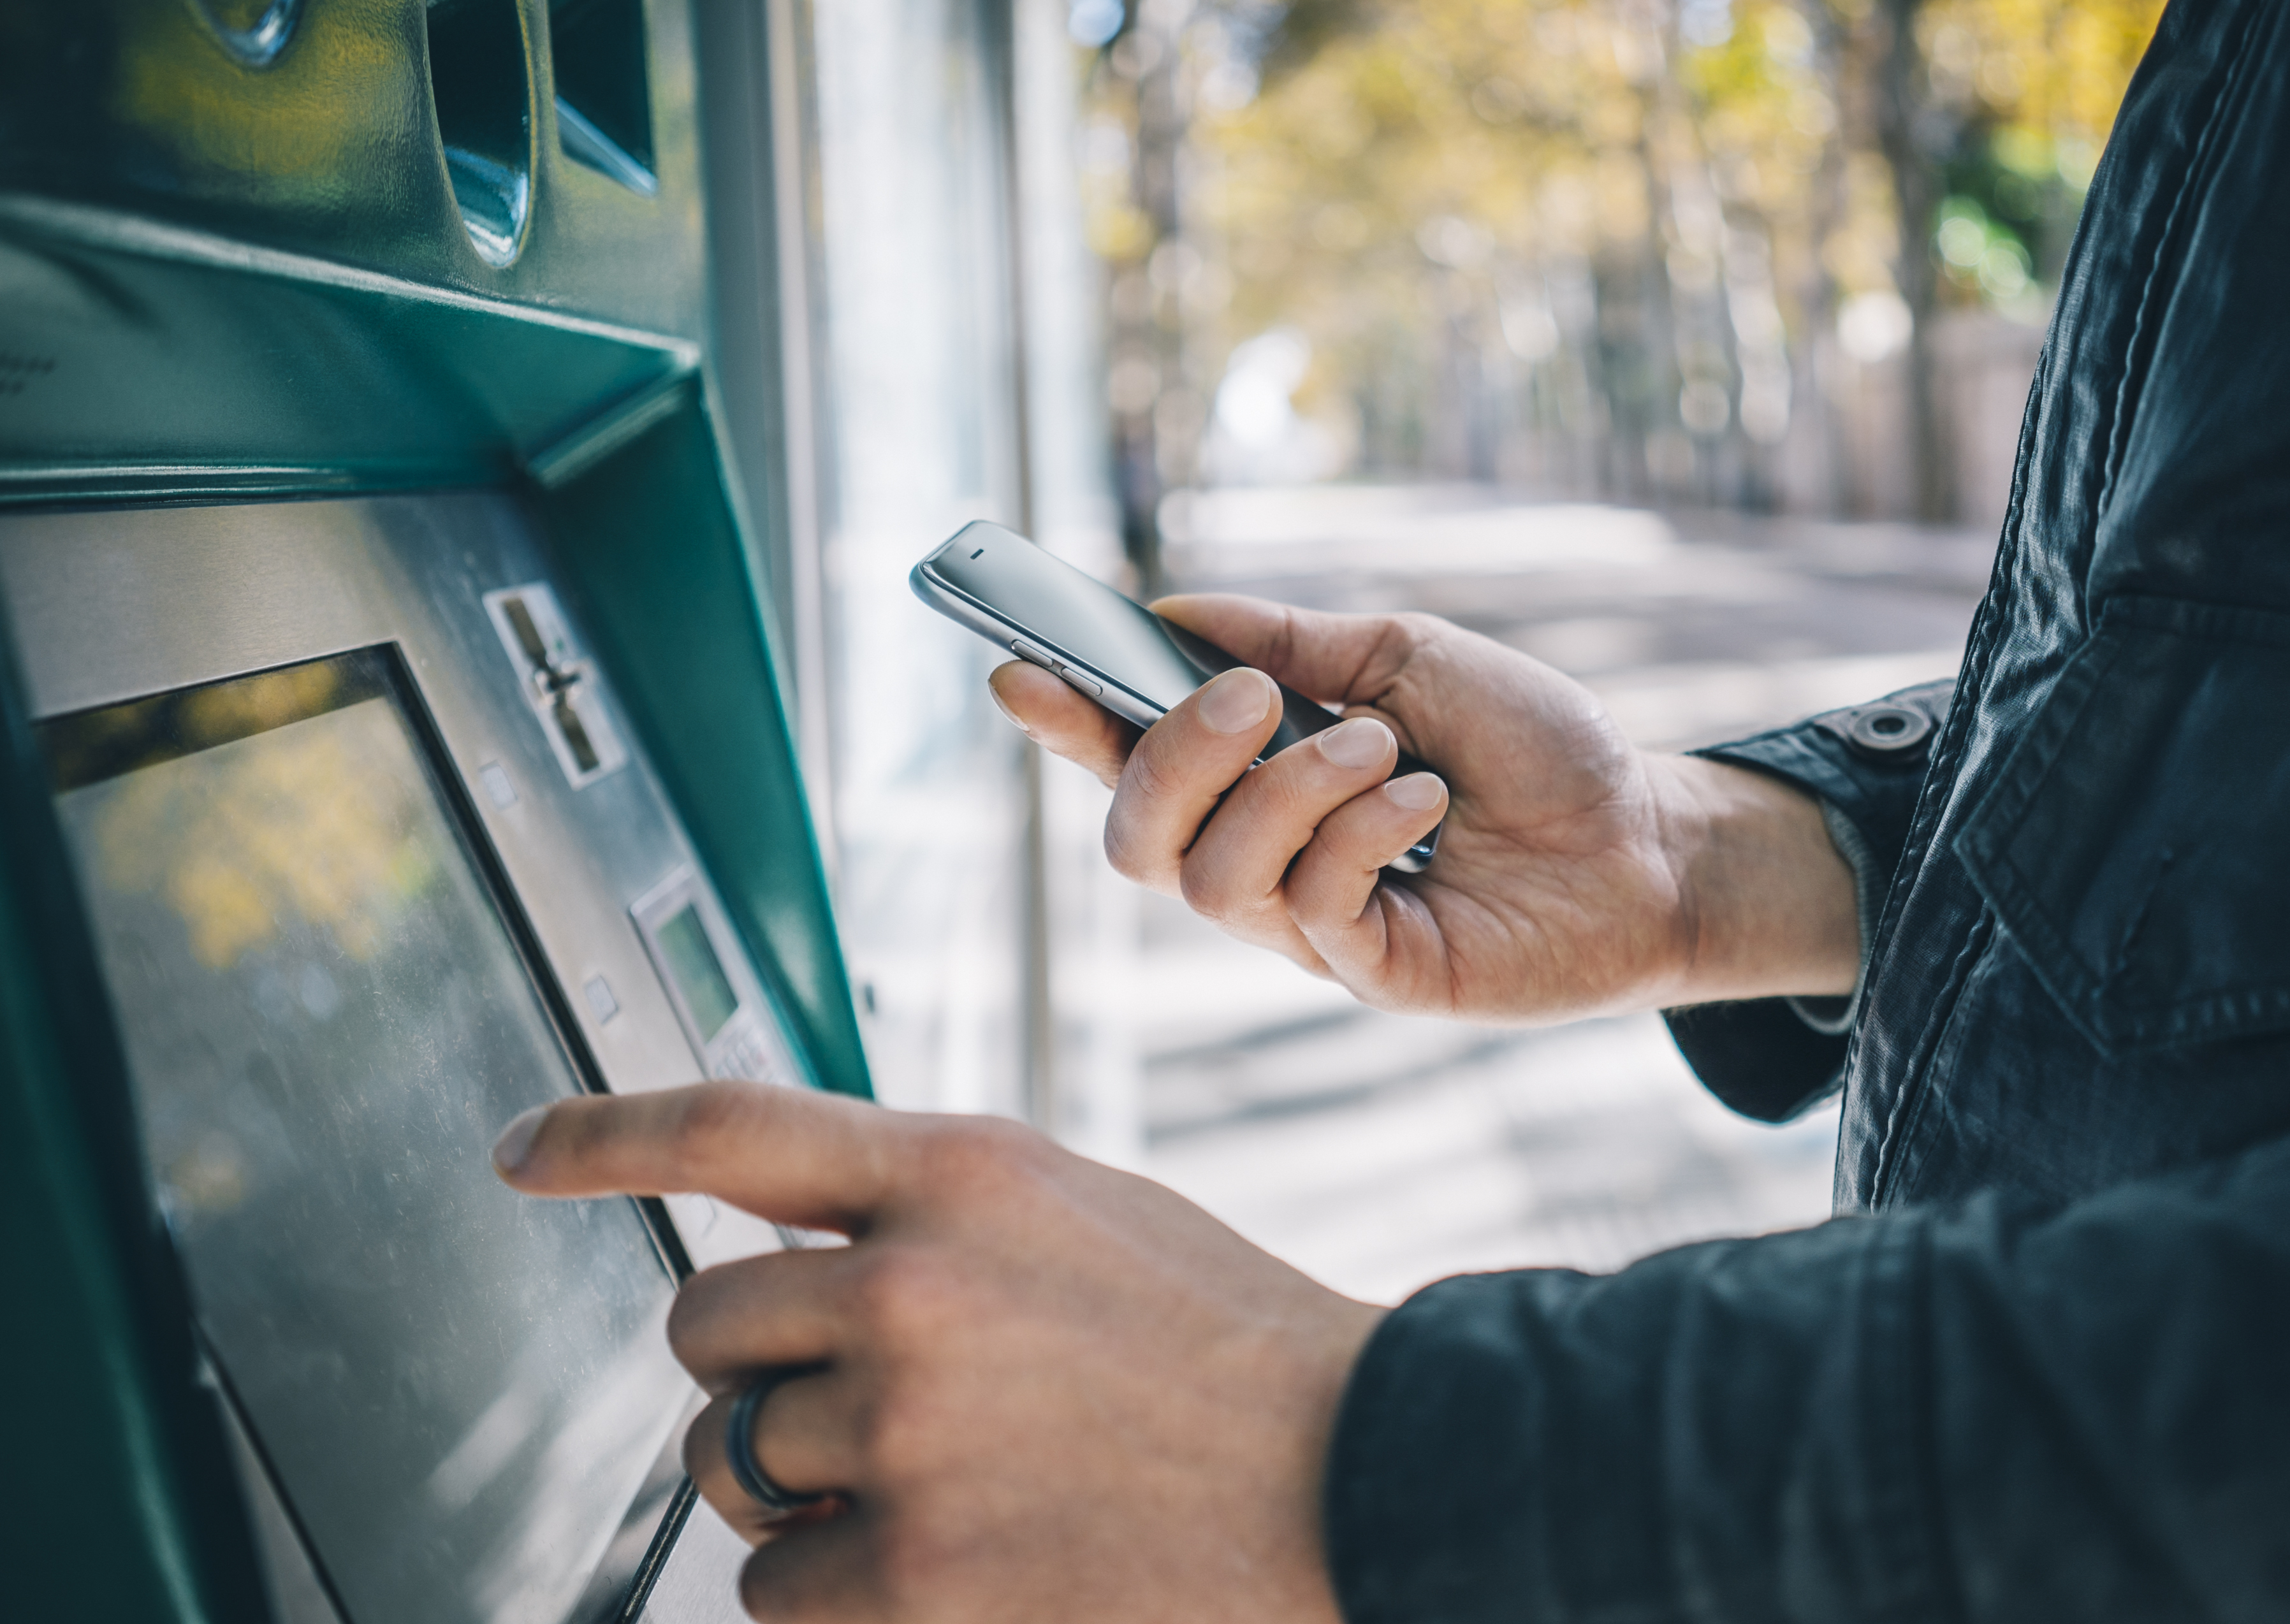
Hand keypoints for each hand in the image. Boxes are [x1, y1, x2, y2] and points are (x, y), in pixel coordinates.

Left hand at [495, 1083, 1379, 1623]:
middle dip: (758, 1374)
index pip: (735, 1125)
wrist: (1349, 1474)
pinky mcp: (912, 1571)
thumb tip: (785, 1255)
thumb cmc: (1216, 1345)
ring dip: (803, 1491)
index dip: (606, 1134)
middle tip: (871, 1405)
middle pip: (705, 1328)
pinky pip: (774, 1590)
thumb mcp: (1077, 1214)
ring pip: (732, 1466)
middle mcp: (911, 1286)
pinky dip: (837, 1592)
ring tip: (951, 1487)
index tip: (525, 1151)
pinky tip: (958, 1562)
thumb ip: (931, 1214)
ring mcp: (905, 1431)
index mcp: (963, 1173)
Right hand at [992, 594, 1857, 1021]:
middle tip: (1248, 697)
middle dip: (1171, 758)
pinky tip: (1423, 803)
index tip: (1018, 670)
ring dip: (1289, 789)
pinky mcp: (1370, 973)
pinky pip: (1308, 909)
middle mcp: (1263, 863)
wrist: (1647, 836)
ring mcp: (1311, 930)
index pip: (1127, 765)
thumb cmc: (1532, 749)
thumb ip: (1295, 641)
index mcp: (1256, 783)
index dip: (1063, 726)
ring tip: (1383, 748)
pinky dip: (1357, 834)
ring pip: (1212, 878)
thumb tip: (1177, 609)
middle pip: (1134, 843)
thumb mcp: (1408, 657)